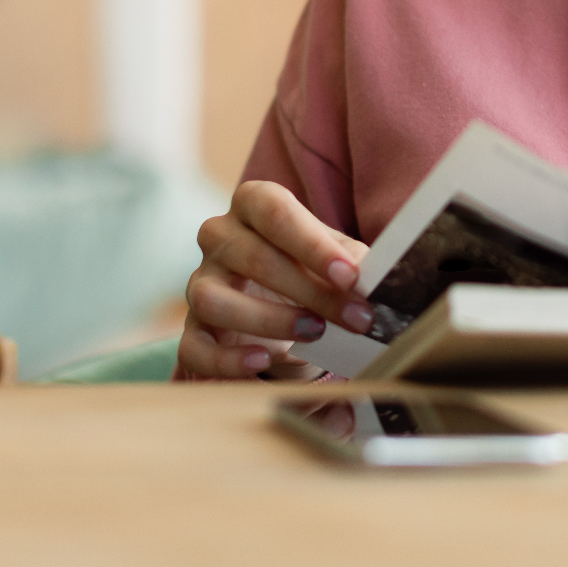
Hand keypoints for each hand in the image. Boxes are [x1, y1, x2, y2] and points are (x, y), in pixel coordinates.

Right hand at [177, 180, 372, 380]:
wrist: (277, 307)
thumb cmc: (308, 269)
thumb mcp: (334, 258)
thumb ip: (352, 261)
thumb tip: (375, 277)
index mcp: (254, 204)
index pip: (276, 212)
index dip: (313, 244)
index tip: (350, 276)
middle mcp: (219, 237)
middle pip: (254, 257)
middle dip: (311, 291)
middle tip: (355, 317)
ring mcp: (200, 283)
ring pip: (215, 299)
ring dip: (270, 320)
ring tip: (315, 334)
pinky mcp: (192, 330)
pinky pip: (196, 346)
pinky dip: (228, 359)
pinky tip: (263, 362)